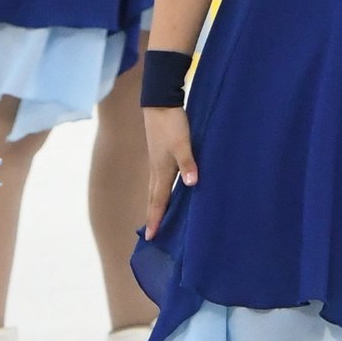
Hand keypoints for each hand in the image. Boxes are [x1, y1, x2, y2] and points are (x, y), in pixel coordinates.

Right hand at [143, 105, 197, 236]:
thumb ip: (188, 163)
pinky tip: (167, 191)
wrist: (160, 103)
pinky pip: (159, 180)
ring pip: (155, 189)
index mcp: (161, 171)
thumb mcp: (183, 144)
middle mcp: (156, 170)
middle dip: (153, 216)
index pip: (158, 201)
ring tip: (156, 217)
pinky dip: (160, 191)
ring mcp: (157, 162)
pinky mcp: (160, 154)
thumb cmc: (171, 124)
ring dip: (156, 205)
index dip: (155, 219)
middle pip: (154, 198)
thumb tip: (191, 183)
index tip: (150, 237)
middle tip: (150, 234)